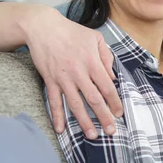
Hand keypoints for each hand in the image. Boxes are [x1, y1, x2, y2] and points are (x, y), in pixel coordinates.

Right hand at [23, 7, 122, 137]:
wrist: (43, 27)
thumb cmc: (72, 32)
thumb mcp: (96, 39)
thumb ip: (106, 57)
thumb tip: (111, 77)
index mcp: (92, 62)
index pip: (107, 87)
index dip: (114, 102)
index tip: (119, 114)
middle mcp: (78, 72)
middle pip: (94, 99)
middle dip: (103, 117)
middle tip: (111, 131)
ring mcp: (63, 78)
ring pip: (75, 104)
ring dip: (84, 121)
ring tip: (92, 135)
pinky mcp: (50, 80)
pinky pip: (54, 101)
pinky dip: (57, 116)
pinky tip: (61, 129)